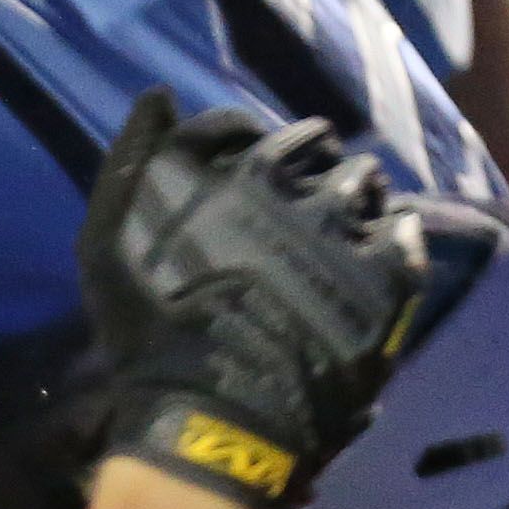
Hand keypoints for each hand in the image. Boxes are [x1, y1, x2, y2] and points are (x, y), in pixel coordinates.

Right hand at [76, 90, 429, 508]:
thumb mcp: (106, 245)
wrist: (218, 415)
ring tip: (338, 220)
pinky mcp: (388, 269)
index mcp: (216, 172)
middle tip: (295, 191)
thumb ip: (130, 162)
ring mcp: (343, 224)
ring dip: (350, 188)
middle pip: (307, 142)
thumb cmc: (149, 334)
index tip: (236, 165)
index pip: (232, 125)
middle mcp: (286, 184)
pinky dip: (390, 231)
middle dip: (302, 156)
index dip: (233, 139)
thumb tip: (156, 93)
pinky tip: (373, 250)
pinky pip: (401, 229)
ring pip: (359, 178)